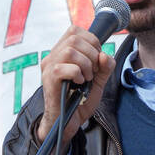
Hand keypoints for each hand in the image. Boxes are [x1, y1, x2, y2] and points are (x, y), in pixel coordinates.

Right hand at [36, 25, 115, 147]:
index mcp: (61, 53)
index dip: (91, 40)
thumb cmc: (78, 103)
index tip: (97, 59)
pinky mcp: (49, 79)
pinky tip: (79, 84)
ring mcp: (48, 67)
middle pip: (74, 38)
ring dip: (86, 64)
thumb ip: (104, 68)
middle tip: (94, 71)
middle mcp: (52, 56)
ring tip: (87, 78)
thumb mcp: (97, 83)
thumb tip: (105, 55)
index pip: (74, 30)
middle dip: (92, 53)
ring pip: (70, 50)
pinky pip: (64, 67)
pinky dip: (77, 74)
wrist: (66, 124)